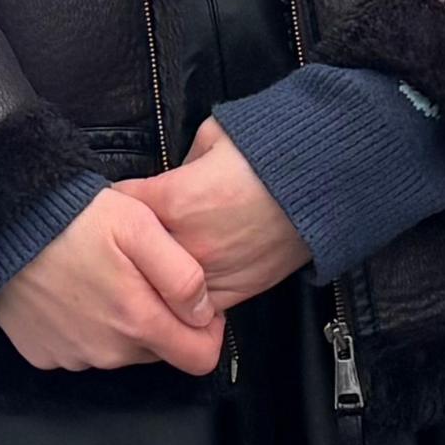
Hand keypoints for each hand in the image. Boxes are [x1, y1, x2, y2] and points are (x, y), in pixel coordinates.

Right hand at [0, 188, 223, 373]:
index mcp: (137, 322)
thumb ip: (182, 275)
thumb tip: (204, 313)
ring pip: (120, 350)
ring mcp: (72, 356)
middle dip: (160, 319)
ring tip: (102, 274)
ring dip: (122, 321)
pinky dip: (86, 325)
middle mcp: (106, 352)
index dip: (206, 331)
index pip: (199, 358)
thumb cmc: (71, 218)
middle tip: (141, 273)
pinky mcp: (43, 354)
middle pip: (158, 351)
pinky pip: (82, 348)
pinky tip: (74, 290)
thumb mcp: (140, 226)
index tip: (194, 302)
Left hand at [115, 118, 308, 312]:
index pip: (122, 206)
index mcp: (174, 201)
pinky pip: (196, 308)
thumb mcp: (215, 136)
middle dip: (132, 244)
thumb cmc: (272, 153)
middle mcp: (186, 244)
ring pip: (161, 290)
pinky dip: (189, 298)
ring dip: (157, 276)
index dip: (120, 200)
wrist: (324, 183)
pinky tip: (189, 284)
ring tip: (158, 263)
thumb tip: (175, 173)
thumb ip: (185, 160)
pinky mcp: (236, 293)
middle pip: (134, 256)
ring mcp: (210, 275)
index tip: (124, 199)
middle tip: (134, 235)